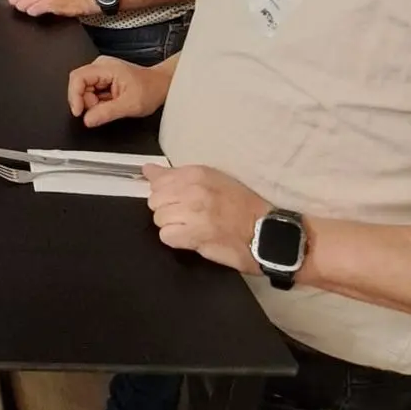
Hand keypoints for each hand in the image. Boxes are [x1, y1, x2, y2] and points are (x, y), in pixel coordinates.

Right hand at [67, 57, 167, 127]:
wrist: (161, 85)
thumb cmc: (151, 89)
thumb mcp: (130, 105)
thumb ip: (107, 113)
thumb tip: (88, 120)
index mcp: (106, 67)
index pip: (78, 78)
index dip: (74, 97)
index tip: (78, 112)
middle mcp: (100, 66)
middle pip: (79, 85)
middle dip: (87, 102)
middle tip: (102, 111)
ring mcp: (100, 72)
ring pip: (83, 90)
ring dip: (93, 103)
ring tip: (112, 105)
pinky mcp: (101, 79)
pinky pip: (90, 92)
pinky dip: (97, 102)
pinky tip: (110, 103)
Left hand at [143, 165, 266, 273]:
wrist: (263, 231)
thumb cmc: (241, 206)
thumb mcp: (212, 180)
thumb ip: (176, 175)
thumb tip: (147, 170)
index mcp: (196, 174)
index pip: (158, 180)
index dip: (166, 193)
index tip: (179, 200)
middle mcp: (192, 189)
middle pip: (155, 200)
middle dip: (168, 209)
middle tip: (188, 215)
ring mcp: (192, 212)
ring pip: (159, 219)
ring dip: (173, 226)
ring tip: (193, 227)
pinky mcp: (194, 234)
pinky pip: (166, 236)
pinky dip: (177, 240)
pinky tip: (192, 237)